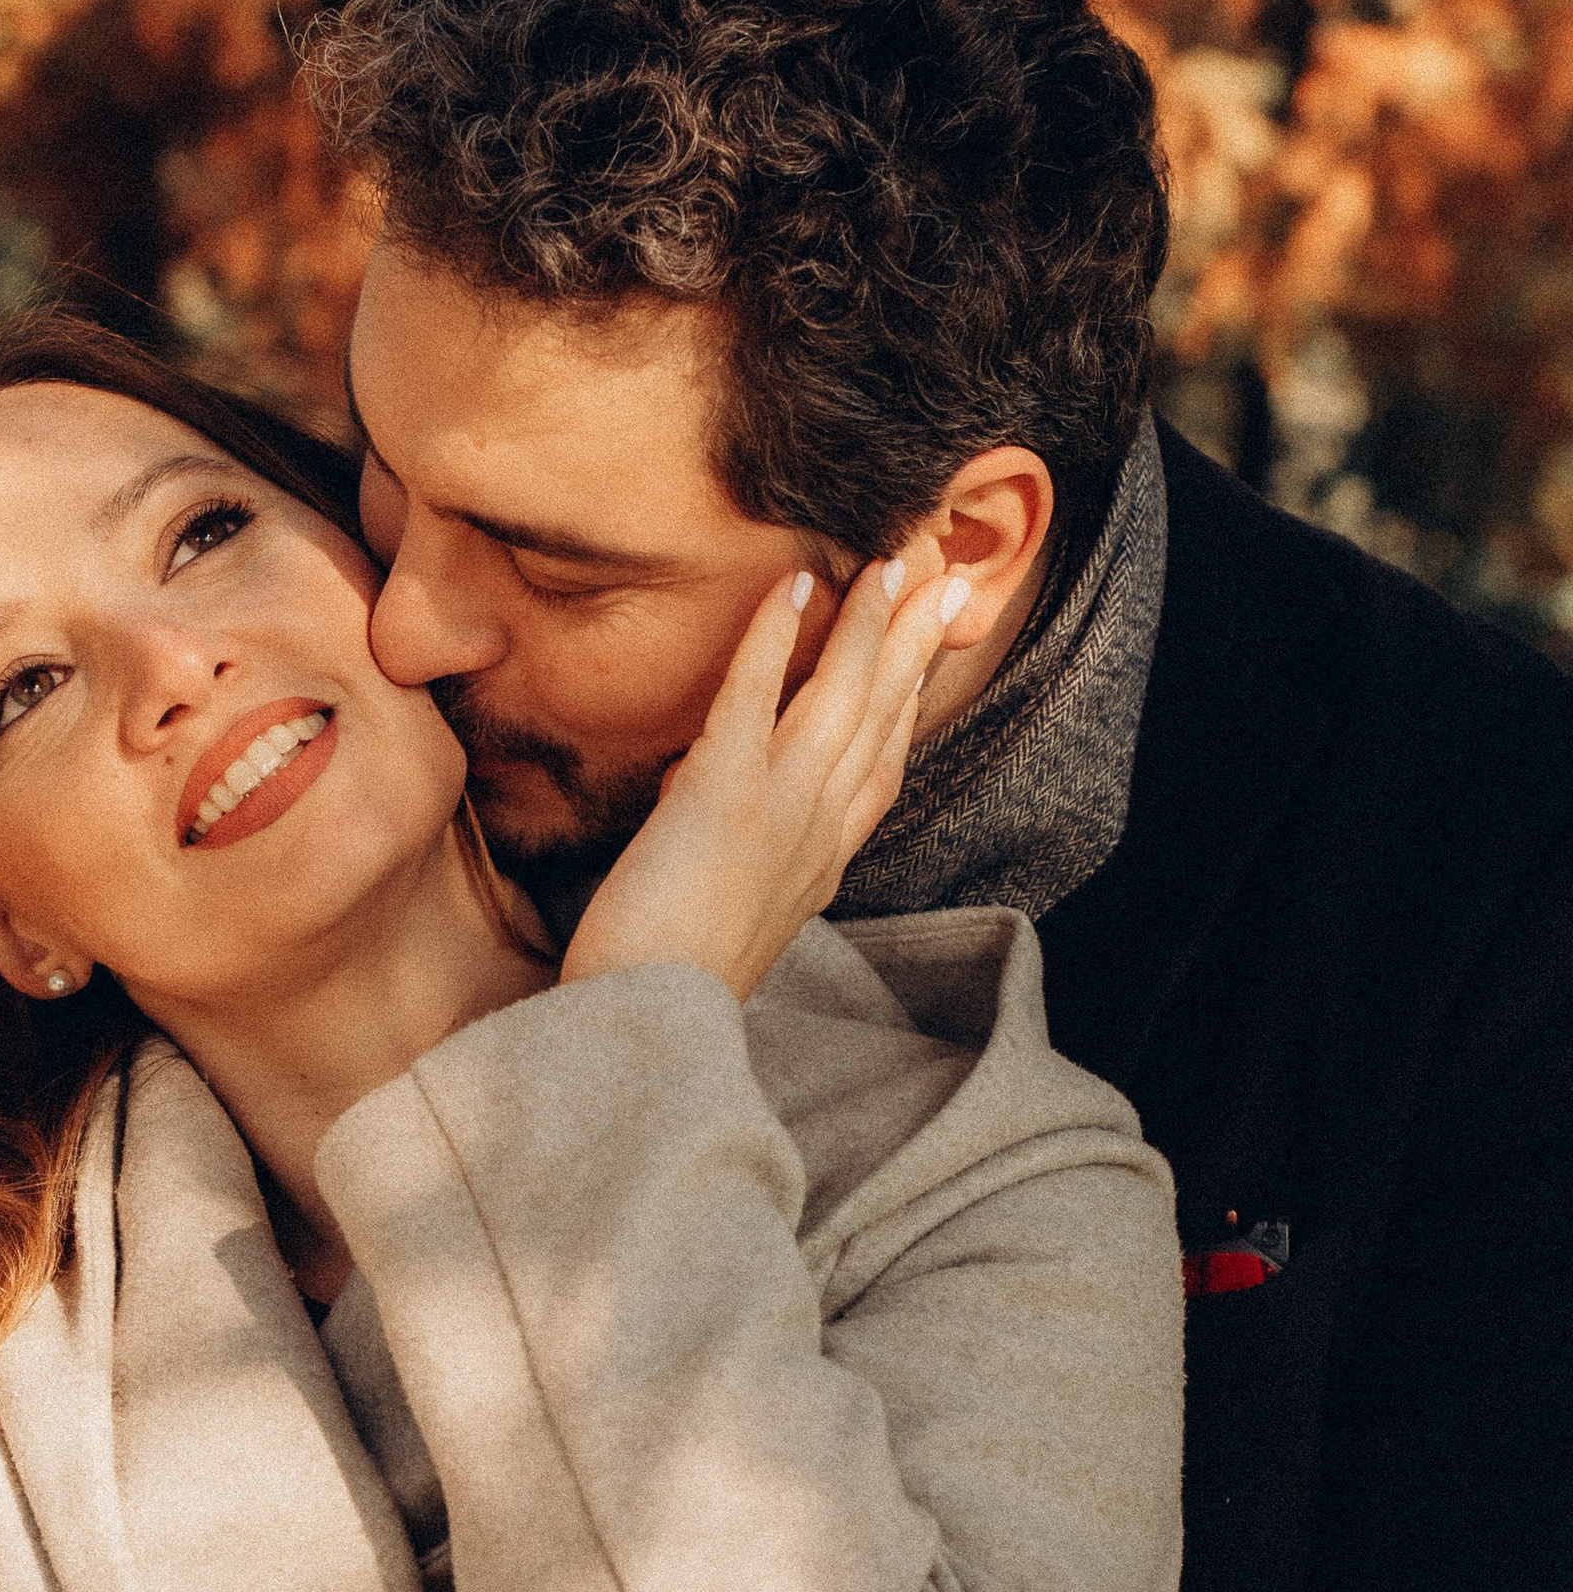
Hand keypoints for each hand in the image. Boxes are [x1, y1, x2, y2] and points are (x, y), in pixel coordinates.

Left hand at [560, 539, 969, 1005]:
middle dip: (915, 643)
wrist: (646, 1028)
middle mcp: (816, 831)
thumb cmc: (668, 981)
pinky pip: (753, 699)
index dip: (910, 701)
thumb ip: (741, 852)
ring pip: (840, 699)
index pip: (881, 767)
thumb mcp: (729, 913)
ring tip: (890, 563)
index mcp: (821, 862)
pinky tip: (795, 589)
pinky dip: (775, 639)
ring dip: (869, 624)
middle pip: (880, 720)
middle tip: (946, 576)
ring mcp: (777, 811)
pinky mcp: (721, 796)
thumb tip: (708, 794)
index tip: (927, 651)